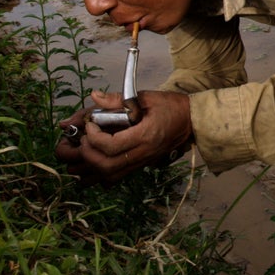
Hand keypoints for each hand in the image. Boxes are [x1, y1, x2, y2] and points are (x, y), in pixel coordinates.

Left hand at [55, 89, 192, 184]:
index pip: (112, 146)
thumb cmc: (171, 106)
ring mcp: (143, 161)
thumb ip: (118, 99)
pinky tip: (97, 160)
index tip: (91, 124)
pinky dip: (101, 173)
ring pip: (110, 176)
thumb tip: (95, 96)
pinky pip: (117, 177)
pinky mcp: (142, 164)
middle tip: (83, 139)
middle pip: (107, 166)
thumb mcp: (146, 97)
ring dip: (91, 166)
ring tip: (86, 150)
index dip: (94, 137)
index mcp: (146, 135)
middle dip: (88, 155)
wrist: (192, 121)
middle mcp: (143, 153)